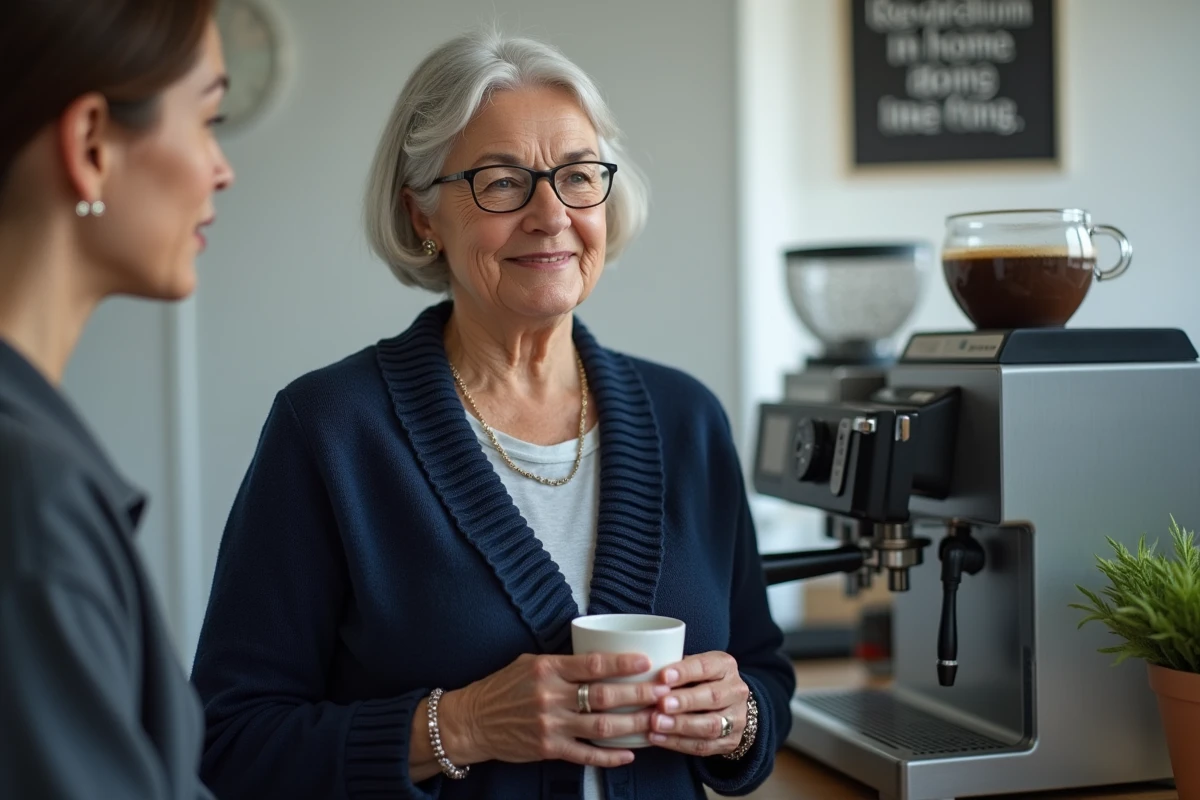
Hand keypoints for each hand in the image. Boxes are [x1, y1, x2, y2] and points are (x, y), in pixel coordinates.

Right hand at [439, 652, 670, 768]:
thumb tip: (600, 656)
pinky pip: (586, 755)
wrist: (472, 721)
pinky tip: (630, 753)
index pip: (593, 664)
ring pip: (601, 727)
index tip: (647, 661)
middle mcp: (550, 697)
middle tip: (664, 692)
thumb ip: (563, 662)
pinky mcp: (548, 749)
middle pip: (604, 697)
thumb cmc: (503, 687)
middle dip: (639, 695)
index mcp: (548, 669)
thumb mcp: (529, 663)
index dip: (623, 663)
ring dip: (633, 725)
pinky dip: (610, 757)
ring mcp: (550, 726)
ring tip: (656, 721)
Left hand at [648, 651, 748, 756]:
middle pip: (713, 696)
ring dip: (681, 725)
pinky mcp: (729, 742)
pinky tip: (658, 738)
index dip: (684, 672)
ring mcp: (737, 718)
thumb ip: (674, 669)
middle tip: (661, 704)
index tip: (663, 676)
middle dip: (684, 701)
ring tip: (656, 723)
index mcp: (725, 666)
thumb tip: (643, 673)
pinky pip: (704, 745)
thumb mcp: (692, 667)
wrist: (728, 706)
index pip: (706, 667)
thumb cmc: (699, 680)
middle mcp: (736, 691)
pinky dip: (678, 743)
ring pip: (711, 725)